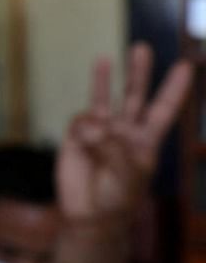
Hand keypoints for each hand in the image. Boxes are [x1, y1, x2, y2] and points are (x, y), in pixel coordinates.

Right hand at [57, 43, 191, 226]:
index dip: (175, 88)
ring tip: (104, 59)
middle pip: (135, 96)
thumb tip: (94, 125)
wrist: (88, 215)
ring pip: (105, 99)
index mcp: (147, 141)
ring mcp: (100, 133)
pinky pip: (81, 121)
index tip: (186, 66)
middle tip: (141, 48)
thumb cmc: (118, 198)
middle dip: (139, 72)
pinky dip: (84, 127)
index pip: (164, 110)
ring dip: (105, 80)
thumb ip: (114, 146)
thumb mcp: (130, 174)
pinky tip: (85, 140)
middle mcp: (125, 131)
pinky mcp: (76, 137)